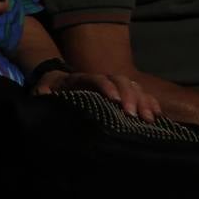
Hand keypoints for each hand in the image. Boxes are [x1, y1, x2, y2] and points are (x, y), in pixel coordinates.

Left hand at [35, 70, 160, 121]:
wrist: (58, 83)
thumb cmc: (50, 92)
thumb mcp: (41, 93)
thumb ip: (41, 95)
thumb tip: (42, 98)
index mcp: (80, 79)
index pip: (96, 78)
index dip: (106, 87)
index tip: (115, 101)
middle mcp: (100, 79)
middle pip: (119, 80)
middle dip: (130, 96)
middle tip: (134, 116)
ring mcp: (113, 85)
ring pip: (133, 86)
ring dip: (143, 100)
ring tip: (149, 119)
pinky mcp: (122, 95)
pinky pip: (141, 95)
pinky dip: (151, 103)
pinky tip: (158, 116)